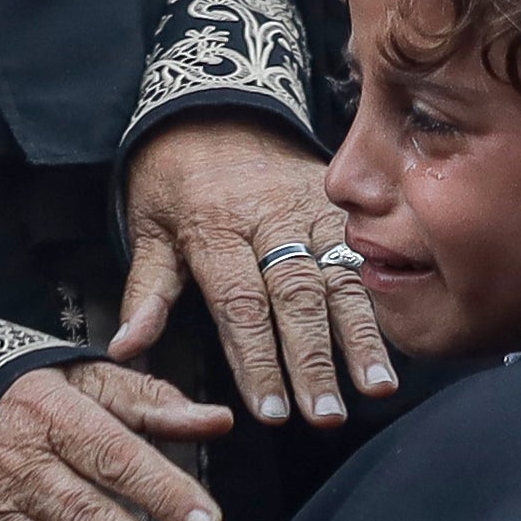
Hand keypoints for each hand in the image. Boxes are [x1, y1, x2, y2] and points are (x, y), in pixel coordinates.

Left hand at [115, 120, 400, 428]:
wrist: (218, 105)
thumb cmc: (176, 177)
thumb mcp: (147, 225)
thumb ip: (146, 290)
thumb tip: (126, 348)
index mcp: (215, 225)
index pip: (240, 302)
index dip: (256, 358)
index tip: (268, 409)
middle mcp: (269, 218)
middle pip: (296, 296)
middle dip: (312, 360)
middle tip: (323, 415)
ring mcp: (311, 210)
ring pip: (340, 278)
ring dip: (360, 338)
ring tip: (375, 388)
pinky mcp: (339, 208)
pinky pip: (365, 258)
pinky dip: (381, 304)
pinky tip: (395, 346)